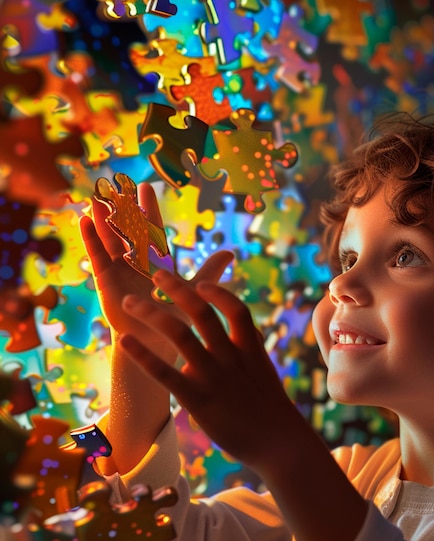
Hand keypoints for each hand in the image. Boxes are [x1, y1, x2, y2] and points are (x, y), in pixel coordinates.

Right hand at [80, 183, 232, 361]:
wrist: (162, 346)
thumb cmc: (181, 321)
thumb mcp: (197, 291)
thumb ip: (210, 271)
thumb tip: (231, 252)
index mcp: (159, 262)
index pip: (152, 230)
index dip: (148, 210)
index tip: (145, 187)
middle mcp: (138, 263)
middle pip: (128, 230)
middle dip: (123, 208)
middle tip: (116, 184)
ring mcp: (121, 272)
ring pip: (110, 240)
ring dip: (103, 220)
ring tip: (96, 198)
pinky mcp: (107, 283)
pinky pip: (98, 258)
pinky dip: (92, 240)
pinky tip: (85, 221)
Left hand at [117, 270, 300, 470]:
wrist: (279, 443)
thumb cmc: (270, 409)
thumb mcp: (264, 370)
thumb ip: (249, 347)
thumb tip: (243, 331)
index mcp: (250, 348)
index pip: (235, 309)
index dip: (218, 292)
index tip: (201, 282)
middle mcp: (231, 357)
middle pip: (202, 312)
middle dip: (177, 289)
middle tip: (157, 274)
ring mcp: (214, 377)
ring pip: (179, 334)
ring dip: (151, 314)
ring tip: (129, 303)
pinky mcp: (198, 400)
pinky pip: (165, 373)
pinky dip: (142, 354)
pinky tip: (124, 341)